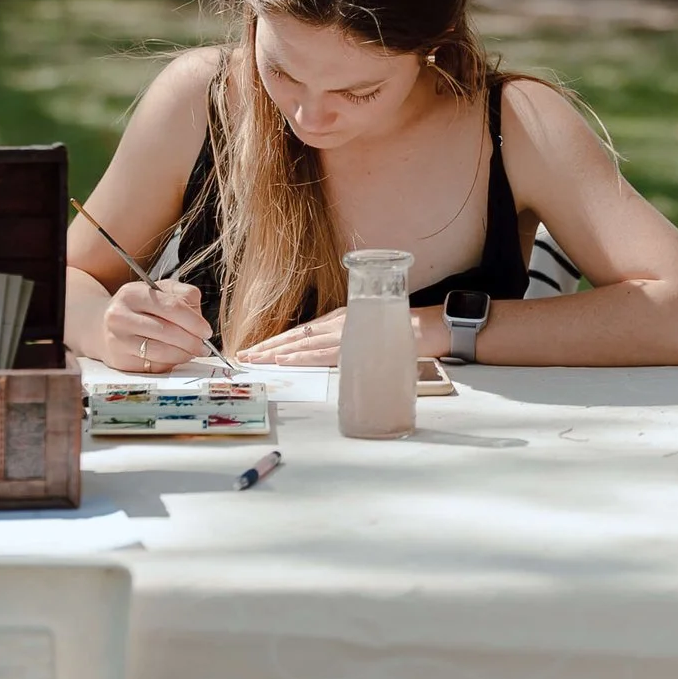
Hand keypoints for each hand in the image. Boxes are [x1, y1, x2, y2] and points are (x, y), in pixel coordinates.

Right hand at [104, 279, 211, 373]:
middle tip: (204, 346)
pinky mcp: (118, 360)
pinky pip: (152, 365)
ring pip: (161, 351)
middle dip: (192, 341)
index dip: (195, 321)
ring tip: (193, 352)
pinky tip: (174, 357)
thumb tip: (200, 318)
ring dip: (183, 355)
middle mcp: (120, 316)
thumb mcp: (159, 290)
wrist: (99, 325)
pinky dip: (169, 363)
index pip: (172, 307)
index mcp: (133, 294)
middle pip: (168, 331)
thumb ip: (184, 295)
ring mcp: (117, 340)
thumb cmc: (137, 307)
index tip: (207, 331)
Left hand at [240, 306, 437, 366]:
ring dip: (276, 351)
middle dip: (268, 346)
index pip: (303, 331)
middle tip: (243, 355)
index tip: (255, 349)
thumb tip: (332, 354)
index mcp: (343, 319)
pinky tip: (284, 359)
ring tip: (255, 359)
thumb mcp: (372, 331)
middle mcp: (341, 322)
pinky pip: (323, 352)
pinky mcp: (357, 345)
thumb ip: (351, 340)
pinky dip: (301, 355)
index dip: (277, 340)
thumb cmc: (406, 331)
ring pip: (304, 343)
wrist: (434, 326)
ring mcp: (348, 332)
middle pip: (297, 335)